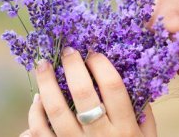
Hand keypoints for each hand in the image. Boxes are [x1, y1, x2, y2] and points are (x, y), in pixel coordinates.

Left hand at [21, 47, 156, 136]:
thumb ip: (144, 111)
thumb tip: (135, 80)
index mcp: (125, 128)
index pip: (112, 87)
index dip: (101, 64)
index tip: (93, 52)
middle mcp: (101, 136)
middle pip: (82, 93)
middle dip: (72, 66)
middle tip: (68, 51)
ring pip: (56, 110)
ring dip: (46, 84)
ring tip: (42, 65)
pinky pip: (41, 132)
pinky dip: (35, 113)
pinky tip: (37, 100)